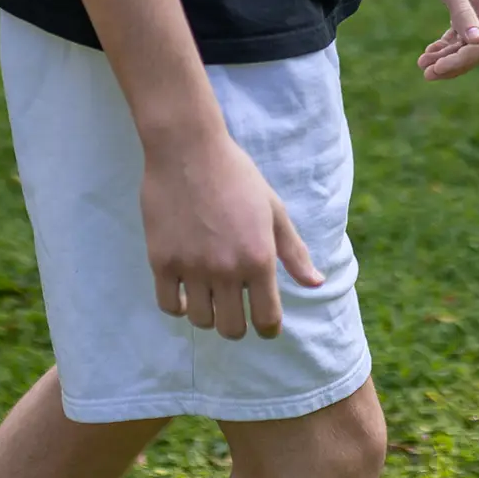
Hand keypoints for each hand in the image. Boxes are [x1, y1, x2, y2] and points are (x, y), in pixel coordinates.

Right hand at [141, 123, 323, 339]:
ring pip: (201, 321)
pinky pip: (169, 305)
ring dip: (208, 313)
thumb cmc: (236, 175)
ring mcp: (192, 267)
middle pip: (232, 329)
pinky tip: (185, 291)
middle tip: (234, 310)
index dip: (267, 328)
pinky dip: (179, 305)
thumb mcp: (273, 210)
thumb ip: (294, 252)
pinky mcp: (162, 261)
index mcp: (259, 258)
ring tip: (209, 295)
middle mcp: (227, 269)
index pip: (267, 320)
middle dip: (237, 325)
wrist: (187, 148)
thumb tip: (316, 283)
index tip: (263, 323)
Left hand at [404, 0, 478, 80]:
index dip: (462, 61)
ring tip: (422, 65)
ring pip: (466, 43)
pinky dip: (445, 45)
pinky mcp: (460, 0)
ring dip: (447, 57)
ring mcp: (474, 3)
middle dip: (453, 63)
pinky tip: (429, 52)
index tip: (434, 68)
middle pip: (477, 48)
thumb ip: (462, 13)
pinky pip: (457, 32)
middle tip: (425, 72)